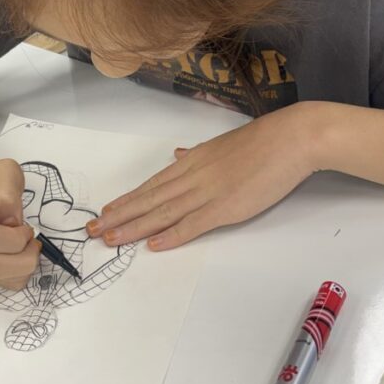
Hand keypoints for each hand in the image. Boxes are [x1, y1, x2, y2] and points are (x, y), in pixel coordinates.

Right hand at [0, 158, 39, 287]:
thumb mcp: (4, 172)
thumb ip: (6, 192)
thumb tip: (10, 223)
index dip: (14, 239)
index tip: (26, 228)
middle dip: (22, 258)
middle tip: (33, 243)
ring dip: (21, 267)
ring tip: (28, 248)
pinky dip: (17, 275)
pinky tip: (20, 257)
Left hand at [88, 103, 317, 250]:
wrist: (290, 139)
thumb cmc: (262, 142)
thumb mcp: (221, 145)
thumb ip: (197, 154)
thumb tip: (178, 154)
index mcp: (192, 161)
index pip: (152, 185)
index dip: (127, 200)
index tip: (106, 211)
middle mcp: (193, 176)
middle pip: (148, 199)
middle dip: (119, 216)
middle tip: (93, 230)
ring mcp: (207, 192)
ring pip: (162, 212)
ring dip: (134, 227)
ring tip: (111, 239)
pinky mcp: (226, 207)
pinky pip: (193, 224)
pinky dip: (172, 235)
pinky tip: (154, 244)